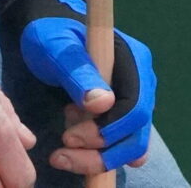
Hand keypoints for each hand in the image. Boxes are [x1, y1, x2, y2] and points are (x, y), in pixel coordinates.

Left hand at [11, 0, 158, 171]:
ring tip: (60, 152)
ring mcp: (134, 101)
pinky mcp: (121, 116)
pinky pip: (118, 144)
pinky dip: (96, 152)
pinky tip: (71, 143)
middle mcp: (142, 84)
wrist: (48, 33)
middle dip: (101, 151)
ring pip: (128, 145)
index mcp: (134, 61)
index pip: (135, 108)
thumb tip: (105, 104)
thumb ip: (79, 73)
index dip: (108, 131)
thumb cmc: (53, 35)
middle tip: (61, 154)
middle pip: (135, 133)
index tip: (69, 138)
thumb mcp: (56, 48)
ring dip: (97, 157)